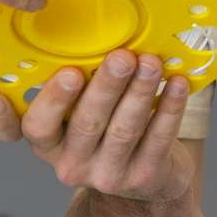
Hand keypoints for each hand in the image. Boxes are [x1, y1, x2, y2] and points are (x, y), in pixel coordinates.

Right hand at [0, 49, 196, 204]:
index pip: (39, 126)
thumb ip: (81, 86)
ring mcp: (108, 176)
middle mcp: (72, 165)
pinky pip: (159, 139)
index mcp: (48, 144)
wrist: (142, 178)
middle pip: (88, 123)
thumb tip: (99, 38)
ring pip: (125, 130)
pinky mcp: (144, 178)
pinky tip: (177, 83)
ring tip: (152, 63)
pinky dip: (170, 108)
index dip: (52, 100)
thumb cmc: (106, 130)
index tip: (70, 72)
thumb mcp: (80, 113)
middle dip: (108, 86)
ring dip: (140, 92)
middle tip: (123, 57)